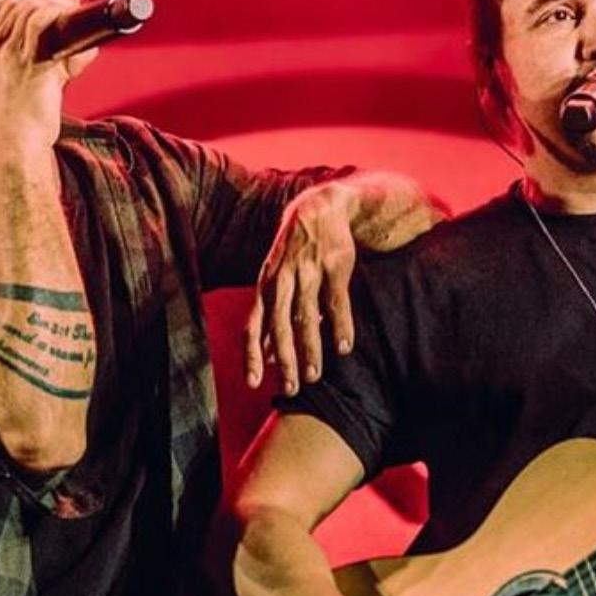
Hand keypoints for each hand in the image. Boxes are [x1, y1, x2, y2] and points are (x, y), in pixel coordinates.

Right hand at [0, 0, 96, 151]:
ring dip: (57, 11)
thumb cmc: (23, 117)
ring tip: (73, 20)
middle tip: (70, 13)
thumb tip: (80, 50)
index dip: (35, 5)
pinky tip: (72, 29)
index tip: (55, 9)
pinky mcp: (29, 63)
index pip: (9, 10)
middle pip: (22, 6)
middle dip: (49, 5)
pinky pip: (43, 25)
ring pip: (33, 11)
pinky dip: (60, 19)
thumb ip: (44, 61)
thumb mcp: (20, 82)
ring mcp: (10, 53)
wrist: (17, 143)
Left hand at [245, 182, 357, 394]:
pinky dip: (340, 327)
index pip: (253, 324)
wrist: (319, 208)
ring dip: (310, 349)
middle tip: (291, 388)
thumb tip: (265, 358)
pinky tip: (343, 348)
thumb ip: (271, 319)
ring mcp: (309, 272)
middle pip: (279, 325)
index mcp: (266, 286)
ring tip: (314, 376)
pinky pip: (336, 302)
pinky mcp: (335, 266)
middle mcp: (283, 280)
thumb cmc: (294, 253)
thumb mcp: (276, 281)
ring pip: (306, 316)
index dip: (252, 353)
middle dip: (283, 358)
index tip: (253, 383)